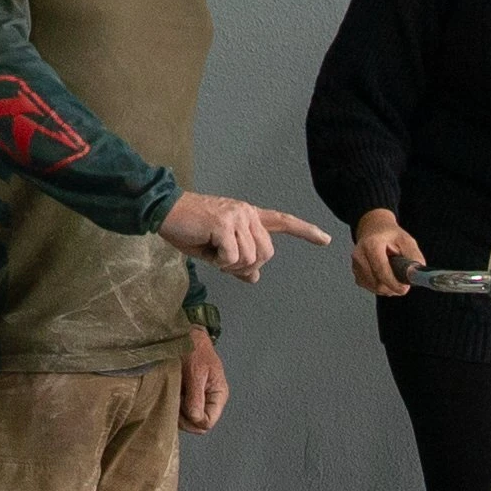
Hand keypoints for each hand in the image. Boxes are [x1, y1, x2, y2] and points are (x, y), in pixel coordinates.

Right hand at [161, 193, 335, 282]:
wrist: (165, 212)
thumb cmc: (189, 230)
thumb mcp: (216, 250)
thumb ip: (238, 262)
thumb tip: (254, 278)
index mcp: (249, 216)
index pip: (283, 222)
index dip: (306, 232)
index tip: (326, 240)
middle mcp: (247, 214)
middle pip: (266, 254)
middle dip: (246, 265)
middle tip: (223, 260)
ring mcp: (237, 217)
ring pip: (250, 258)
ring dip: (229, 264)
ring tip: (211, 250)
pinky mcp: (224, 224)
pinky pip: (233, 257)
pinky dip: (219, 261)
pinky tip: (206, 248)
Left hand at [178, 327, 226, 432]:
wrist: (186, 334)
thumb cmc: (194, 349)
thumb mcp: (196, 373)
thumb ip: (196, 397)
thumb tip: (196, 418)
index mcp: (218, 395)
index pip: (208, 422)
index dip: (193, 421)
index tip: (180, 407)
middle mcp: (210, 400)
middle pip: (198, 425)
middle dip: (184, 419)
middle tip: (172, 401)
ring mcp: (199, 399)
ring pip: (188, 419)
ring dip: (177, 412)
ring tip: (171, 394)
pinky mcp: (188, 396)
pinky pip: (182, 410)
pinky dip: (174, 405)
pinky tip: (170, 393)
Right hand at [350, 208, 424, 298]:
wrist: (373, 229)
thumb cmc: (389, 235)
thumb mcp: (406, 240)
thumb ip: (413, 256)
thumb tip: (417, 274)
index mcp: (371, 244)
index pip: (381, 270)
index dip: (394, 283)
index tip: (404, 289)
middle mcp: (360, 255)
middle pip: (376, 282)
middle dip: (392, 287)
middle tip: (404, 283)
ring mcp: (356, 265)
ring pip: (373, 287)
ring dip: (387, 288)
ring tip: (395, 277)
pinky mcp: (356, 273)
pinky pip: (370, 287)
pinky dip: (380, 287)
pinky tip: (386, 277)